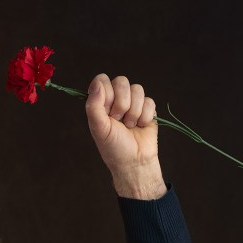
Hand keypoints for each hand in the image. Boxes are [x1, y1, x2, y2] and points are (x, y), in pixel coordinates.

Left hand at [85, 73, 165, 198]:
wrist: (134, 162)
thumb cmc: (114, 148)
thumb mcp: (99, 128)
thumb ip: (93, 106)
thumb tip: (97, 83)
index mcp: (101, 103)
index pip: (102, 80)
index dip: (106, 93)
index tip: (107, 112)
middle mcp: (116, 100)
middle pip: (121, 81)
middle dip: (122, 103)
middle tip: (119, 120)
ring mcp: (133, 103)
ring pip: (137, 89)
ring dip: (134, 112)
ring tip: (130, 126)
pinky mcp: (147, 108)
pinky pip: (149, 100)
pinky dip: (145, 116)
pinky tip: (141, 126)